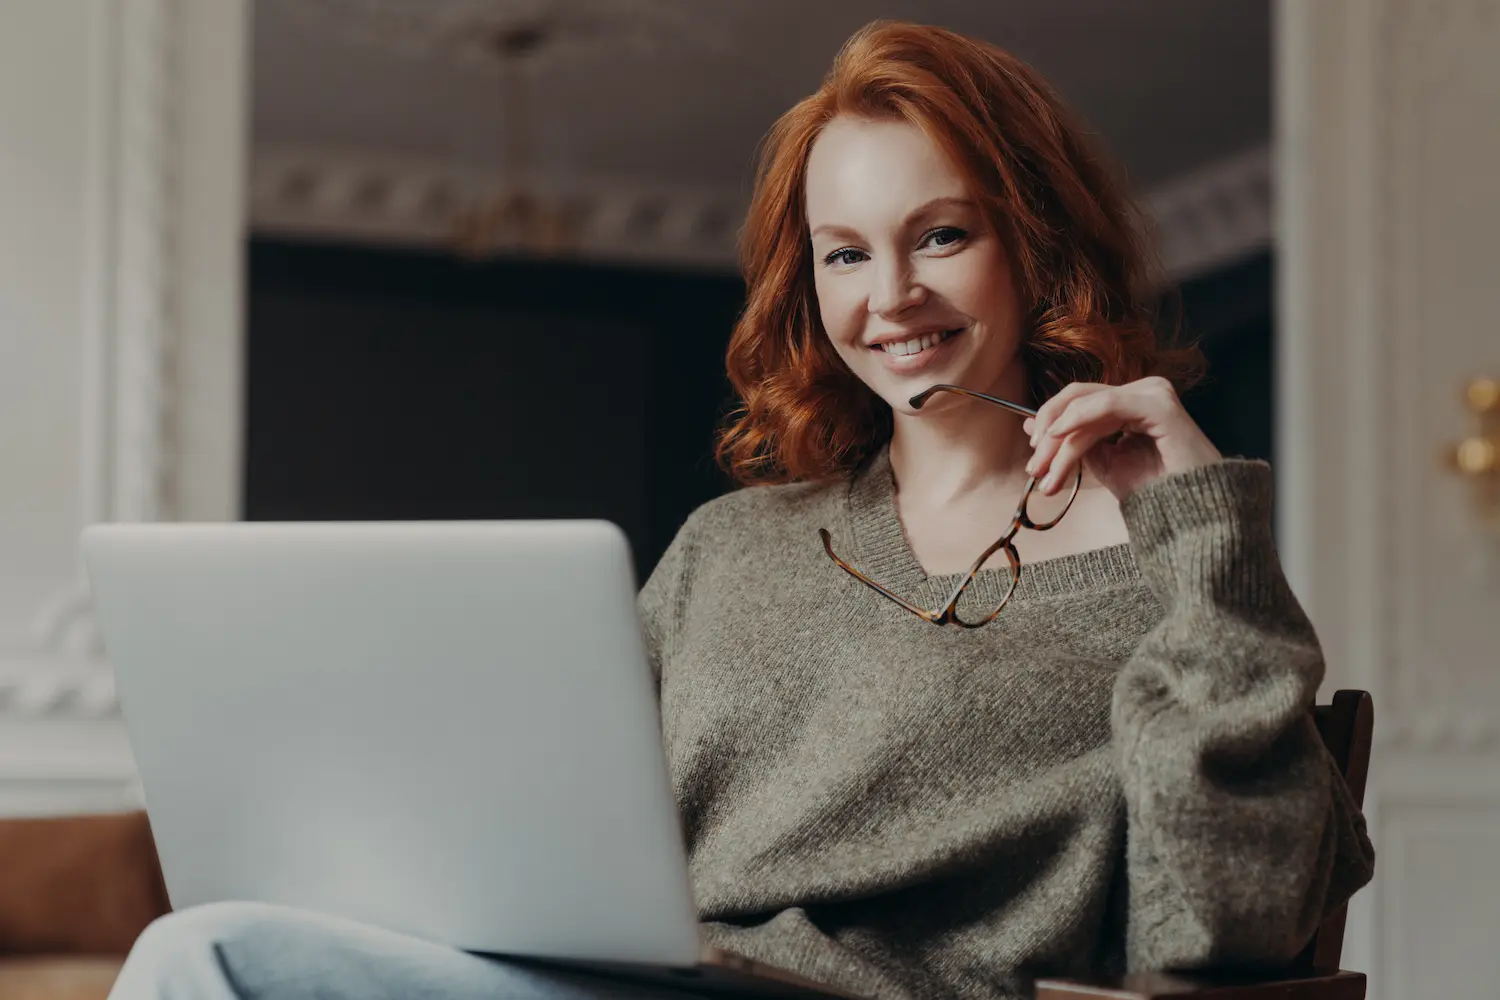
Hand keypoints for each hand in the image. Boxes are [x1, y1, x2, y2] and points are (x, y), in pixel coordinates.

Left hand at [1021, 377, 1221, 500]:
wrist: (1194, 516)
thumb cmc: (1156, 493)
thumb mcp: (1105, 464)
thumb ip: (1074, 442)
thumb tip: (1033, 424)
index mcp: (1132, 402)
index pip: (1080, 403)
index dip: (1050, 426)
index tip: (1034, 462)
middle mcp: (1144, 391)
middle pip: (1079, 400)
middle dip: (1049, 435)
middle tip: (1034, 470)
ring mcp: (1153, 394)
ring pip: (1087, 407)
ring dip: (1059, 441)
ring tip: (1046, 474)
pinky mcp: (1159, 405)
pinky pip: (1108, 405)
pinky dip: (1078, 418)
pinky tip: (1058, 436)